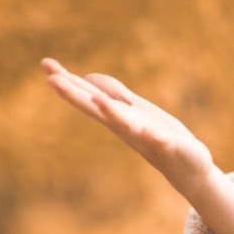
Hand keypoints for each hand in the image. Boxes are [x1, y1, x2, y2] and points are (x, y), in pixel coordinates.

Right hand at [40, 57, 215, 196]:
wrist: (187, 167)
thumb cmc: (159, 136)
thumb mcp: (134, 109)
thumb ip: (114, 94)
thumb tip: (89, 78)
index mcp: (118, 115)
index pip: (88, 94)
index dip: (67, 80)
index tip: (46, 65)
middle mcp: (126, 126)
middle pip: (96, 108)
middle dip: (75, 95)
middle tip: (51, 81)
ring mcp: (147, 136)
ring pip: (125, 123)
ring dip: (111, 112)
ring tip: (97, 99)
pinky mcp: (170, 146)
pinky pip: (161, 141)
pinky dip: (155, 137)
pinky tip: (152, 133)